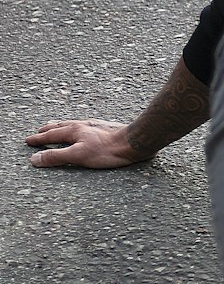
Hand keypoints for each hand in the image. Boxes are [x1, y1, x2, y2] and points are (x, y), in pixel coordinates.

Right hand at [25, 119, 152, 168]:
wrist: (134, 142)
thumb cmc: (107, 150)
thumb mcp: (78, 156)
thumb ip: (56, 157)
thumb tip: (34, 159)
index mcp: (74, 130)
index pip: (51, 135)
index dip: (38, 139)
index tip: (28, 141)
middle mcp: (83, 125)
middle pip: (61, 126)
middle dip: (48, 129)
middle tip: (40, 130)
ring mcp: (95, 126)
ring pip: (73, 124)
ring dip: (62, 126)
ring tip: (57, 126)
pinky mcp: (106, 129)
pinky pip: (85, 126)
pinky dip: (77, 127)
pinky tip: (84, 129)